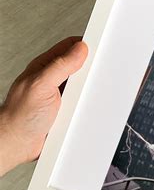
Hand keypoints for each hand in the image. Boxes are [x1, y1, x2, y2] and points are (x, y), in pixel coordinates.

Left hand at [0, 37, 87, 175]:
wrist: (17, 144)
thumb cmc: (20, 116)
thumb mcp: (41, 85)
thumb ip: (60, 66)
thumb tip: (79, 49)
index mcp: (44, 67)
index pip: (69, 47)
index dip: (85, 45)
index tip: (99, 47)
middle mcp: (52, 80)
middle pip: (79, 67)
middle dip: (91, 68)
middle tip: (101, 71)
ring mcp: (59, 96)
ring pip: (83, 87)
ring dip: (90, 90)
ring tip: (94, 92)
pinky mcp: (65, 111)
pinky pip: (82, 105)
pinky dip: (88, 106)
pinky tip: (89, 108)